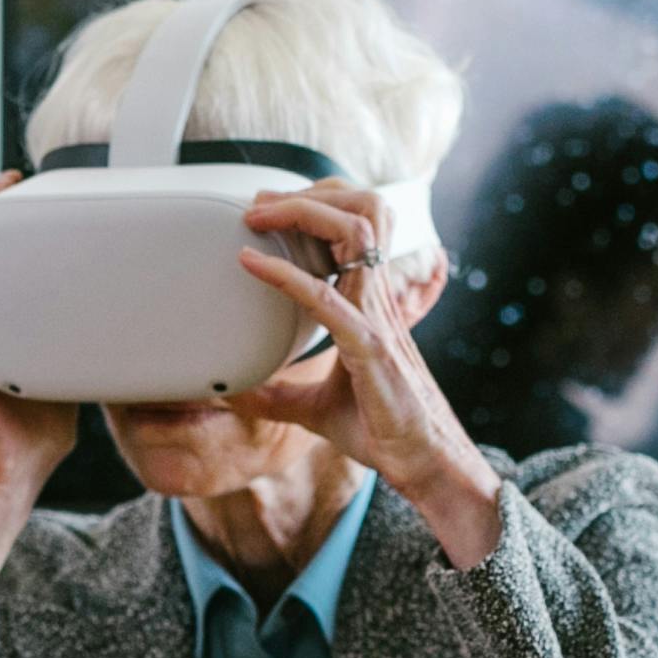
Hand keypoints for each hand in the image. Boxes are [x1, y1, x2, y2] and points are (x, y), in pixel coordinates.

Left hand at [230, 184, 501, 565]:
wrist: (423, 463)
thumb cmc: (381, 430)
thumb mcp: (314, 409)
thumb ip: (277, 396)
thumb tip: (234, 394)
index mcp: (369, 304)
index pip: (352, 231)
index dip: (315, 208)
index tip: (268, 209)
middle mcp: (376, 301)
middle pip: (361, 213)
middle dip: (311, 194)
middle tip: (259, 202)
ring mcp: (376, 319)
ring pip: (355, 234)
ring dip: (303, 214)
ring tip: (258, 215)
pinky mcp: (369, 348)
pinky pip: (327, 298)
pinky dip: (286, 275)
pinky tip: (251, 263)